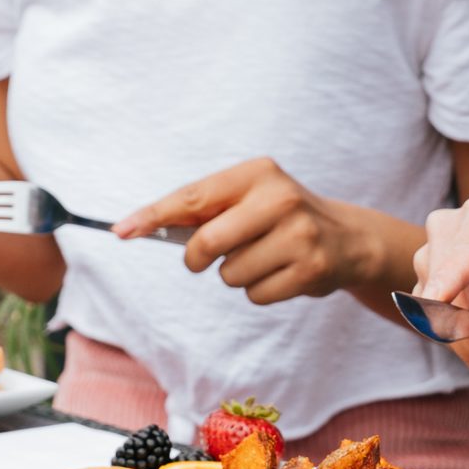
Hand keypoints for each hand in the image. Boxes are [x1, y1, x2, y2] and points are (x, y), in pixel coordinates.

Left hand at [116, 158, 383, 304]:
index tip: (121, 231)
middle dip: (197, 258)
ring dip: (235, 274)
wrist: (347, 239)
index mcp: (258, 173)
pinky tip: (281, 273)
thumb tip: (145, 227)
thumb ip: (205, 209)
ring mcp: (299, 235)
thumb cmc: (279, 218)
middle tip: (203, 258)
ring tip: (263, 258)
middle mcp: (280, 198)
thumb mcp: (250, 197)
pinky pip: (254, 295)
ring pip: (229, 274)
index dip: (153, 216)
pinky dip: (259, 291)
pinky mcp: (310, 270)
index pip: (193, 197)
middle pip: (207, 242)